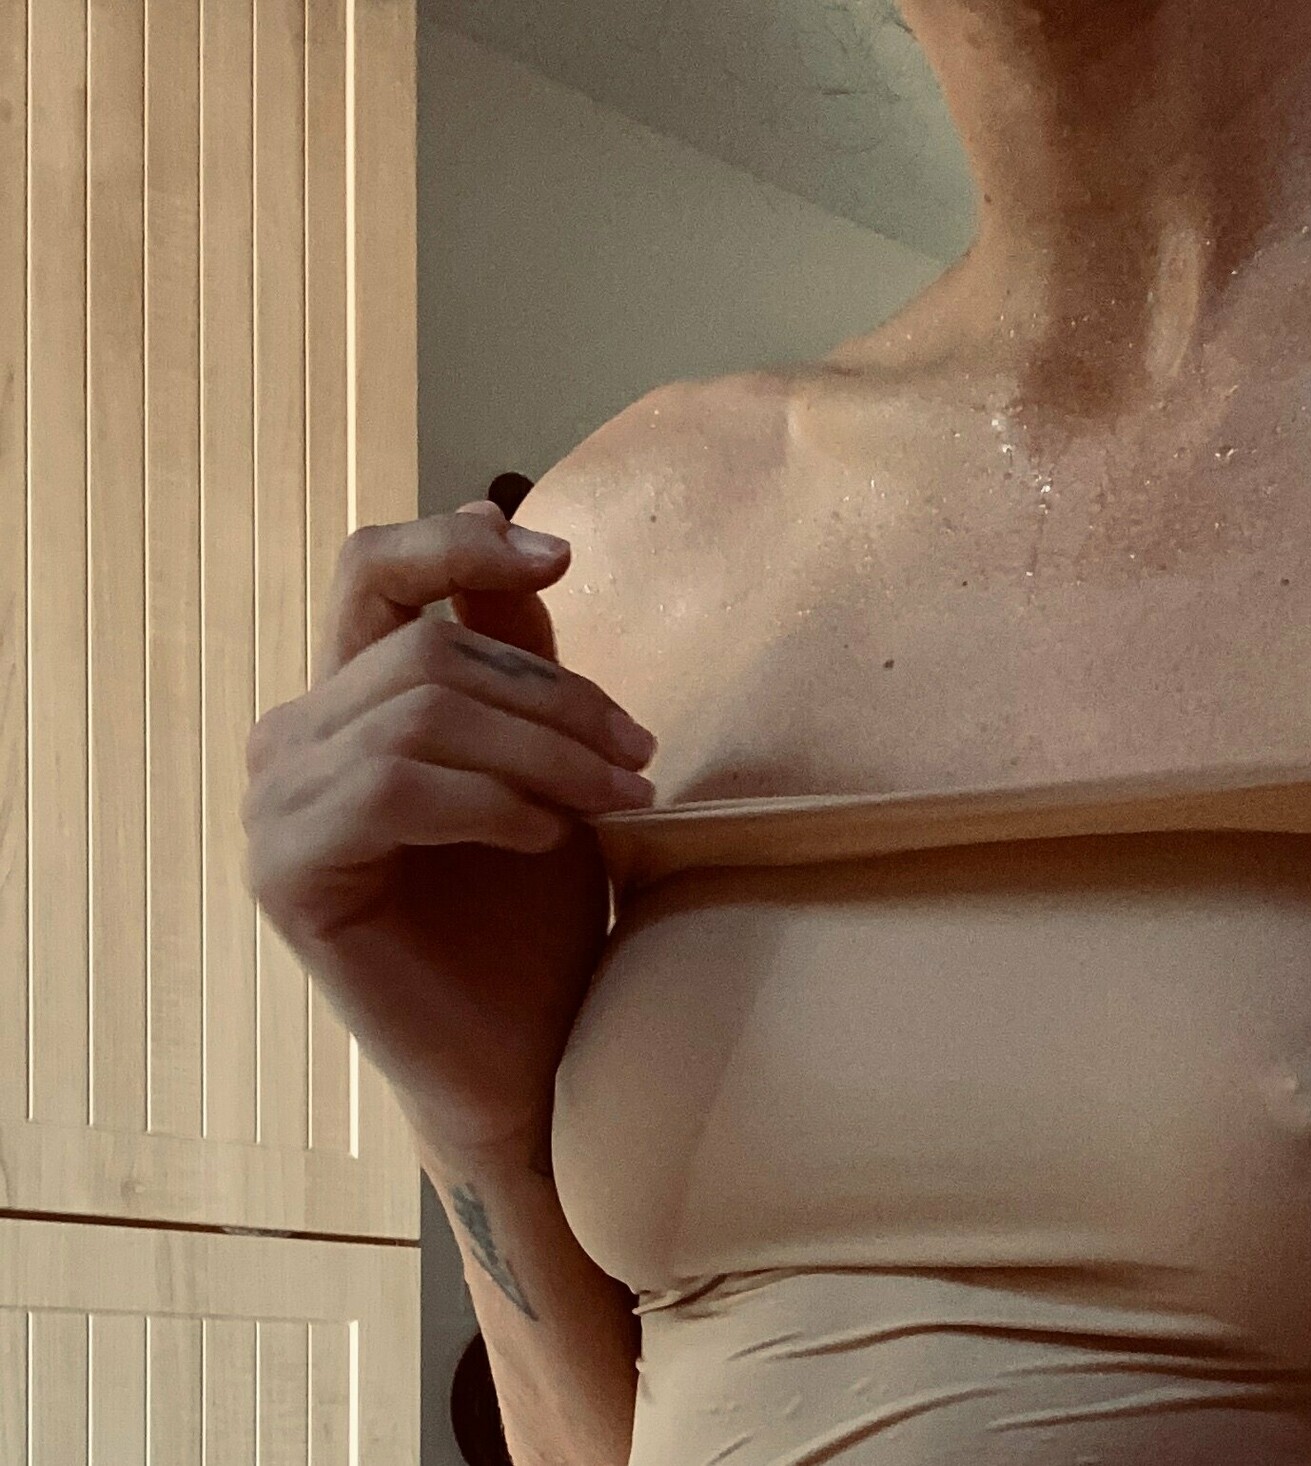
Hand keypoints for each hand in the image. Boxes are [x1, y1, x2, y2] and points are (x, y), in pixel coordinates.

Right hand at [244, 500, 659, 1153]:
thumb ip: (509, 648)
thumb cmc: (533, 909)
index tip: (561, 557)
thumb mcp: (539, 753)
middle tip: (640, 755)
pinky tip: (545, 841)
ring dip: (544, 755)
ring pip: (421, 714)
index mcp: (349, 698)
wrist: (526, 1048)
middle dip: (555, 699)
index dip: (458, 545)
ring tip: (618, 800)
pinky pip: (393, 790)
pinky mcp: (283, 871)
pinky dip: (490, 805)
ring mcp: (275, 804)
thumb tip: (495, 508)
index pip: (372, 571)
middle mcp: (294, 738)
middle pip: (427, 652)